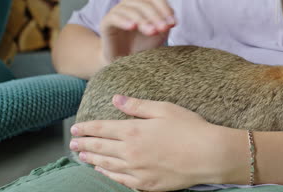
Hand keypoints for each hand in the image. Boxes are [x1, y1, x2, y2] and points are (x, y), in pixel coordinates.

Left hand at [69, 96, 246, 190]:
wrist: (209, 155)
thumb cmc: (190, 128)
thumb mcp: (164, 109)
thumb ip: (137, 106)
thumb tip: (116, 99)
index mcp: (133, 131)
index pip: (102, 129)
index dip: (87, 129)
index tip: (75, 129)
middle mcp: (130, 152)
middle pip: (100, 148)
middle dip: (84, 145)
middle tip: (73, 145)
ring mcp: (137, 170)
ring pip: (107, 165)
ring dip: (92, 160)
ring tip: (82, 157)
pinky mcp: (146, 184)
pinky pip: (121, 180)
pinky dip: (108, 175)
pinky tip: (104, 172)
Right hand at [99, 0, 174, 64]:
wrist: (124, 60)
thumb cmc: (143, 44)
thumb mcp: (159, 34)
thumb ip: (165, 24)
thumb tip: (171, 19)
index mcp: (144, 2)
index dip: (165, 7)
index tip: (173, 23)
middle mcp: (130, 3)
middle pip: (144, 2)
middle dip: (156, 15)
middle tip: (163, 28)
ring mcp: (117, 11)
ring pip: (130, 9)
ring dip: (143, 19)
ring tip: (151, 31)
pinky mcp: (106, 22)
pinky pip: (114, 17)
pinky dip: (124, 20)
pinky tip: (132, 27)